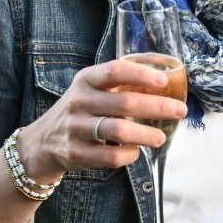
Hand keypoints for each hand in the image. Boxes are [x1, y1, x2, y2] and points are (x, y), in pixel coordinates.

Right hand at [15, 58, 187, 182]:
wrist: (43, 141)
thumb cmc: (81, 108)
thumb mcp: (92, 86)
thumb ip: (121, 78)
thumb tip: (166, 66)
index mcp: (86, 80)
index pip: (115, 70)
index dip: (141, 74)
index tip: (163, 80)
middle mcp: (80, 101)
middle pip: (124, 102)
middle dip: (158, 106)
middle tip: (179, 110)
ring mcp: (76, 128)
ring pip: (118, 130)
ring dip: (146, 134)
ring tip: (161, 137)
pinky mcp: (77, 153)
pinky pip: (110, 156)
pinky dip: (128, 155)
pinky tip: (136, 151)